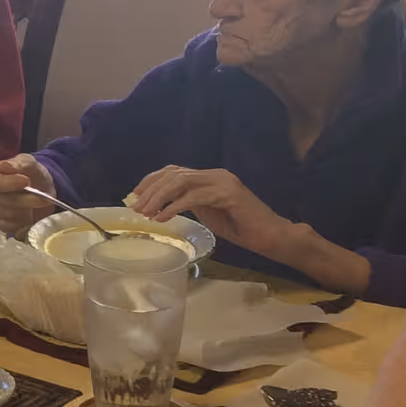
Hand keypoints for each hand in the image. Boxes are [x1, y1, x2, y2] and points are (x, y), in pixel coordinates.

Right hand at [0, 154, 56, 232]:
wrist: (39, 188)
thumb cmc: (30, 173)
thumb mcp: (28, 162)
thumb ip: (17, 164)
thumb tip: (4, 166)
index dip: (8, 183)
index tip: (26, 181)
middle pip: (0, 199)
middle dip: (24, 199)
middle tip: (43, 197)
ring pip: (7, 213)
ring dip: (27, 209)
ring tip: (40, 202)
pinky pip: (10, 226)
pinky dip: (24, 220)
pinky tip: (30, 212)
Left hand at [129, 166, 290, 254]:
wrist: (271, 236)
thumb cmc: (241, 227)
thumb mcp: (208, 212)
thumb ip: (189, 204)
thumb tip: (160, 205)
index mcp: (209, 177)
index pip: (174, 171)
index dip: (151, 181)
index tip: (134, 195)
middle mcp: (214, 174)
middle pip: (174, 174)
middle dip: (151, 190)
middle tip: (136, 207)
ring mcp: (222, 182)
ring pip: (181, 181)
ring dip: (159, 197)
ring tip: (146, 213)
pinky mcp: (228, 194)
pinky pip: (194, 197)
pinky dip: (175, 206)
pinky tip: (163, 217)